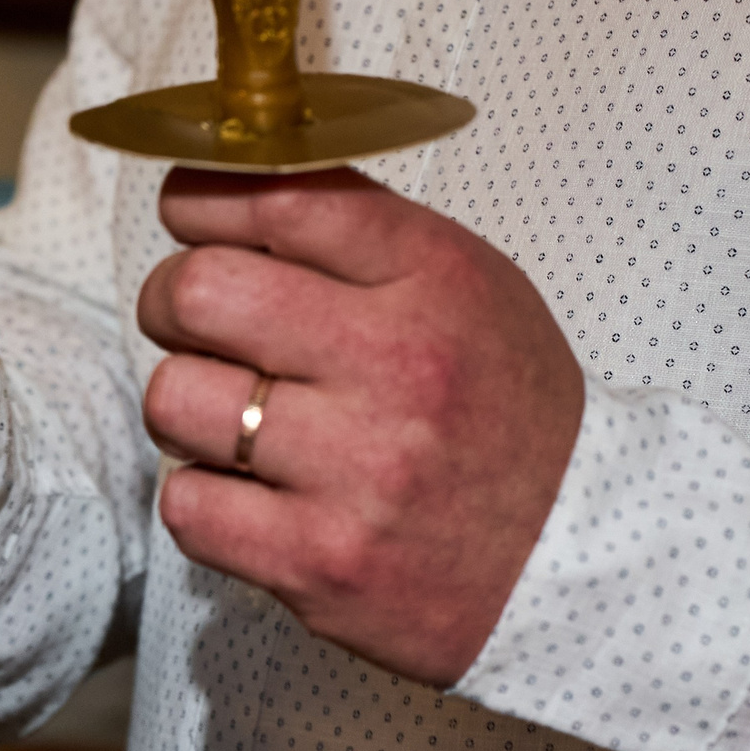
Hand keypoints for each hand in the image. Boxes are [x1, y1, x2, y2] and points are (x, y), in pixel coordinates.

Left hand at [139, 168, 583, 685]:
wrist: (577, 555)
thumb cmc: (505, 414)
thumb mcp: (468, 291)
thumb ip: (360, 238)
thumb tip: (229, 190)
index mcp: (434, 279)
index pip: (278, 199)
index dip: (202, 197)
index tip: (186, 211)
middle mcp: (395, 365)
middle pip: (199, 293)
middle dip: (172, 300)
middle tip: (191, 321)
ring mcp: (355, 470)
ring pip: (175, 398)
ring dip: (185, 406)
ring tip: (232, 420)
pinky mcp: (318, 560)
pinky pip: (187, 504)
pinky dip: (202, 499)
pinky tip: (252, 495)